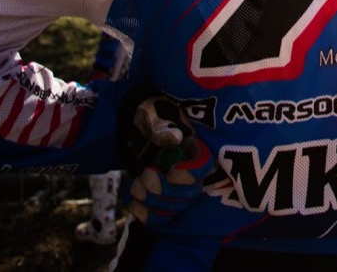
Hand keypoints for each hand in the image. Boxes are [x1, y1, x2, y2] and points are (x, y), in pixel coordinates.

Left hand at [125, 97, 212, 223]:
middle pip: (188, 194)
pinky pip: (160, 217)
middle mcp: (191, 172)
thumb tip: (176, 137)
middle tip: (144, 174)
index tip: (169, 171)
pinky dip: (145, 214)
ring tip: (135, 186)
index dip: (187, 175)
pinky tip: (132, 202)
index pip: (203, 168)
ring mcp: (177, 189)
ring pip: (173, 208)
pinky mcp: (163, 200)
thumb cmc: (148, 119)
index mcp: (194, 150)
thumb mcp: (153, 118)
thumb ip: (162, 128)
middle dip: (162, 190)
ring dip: (150, 201)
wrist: (134, 129)